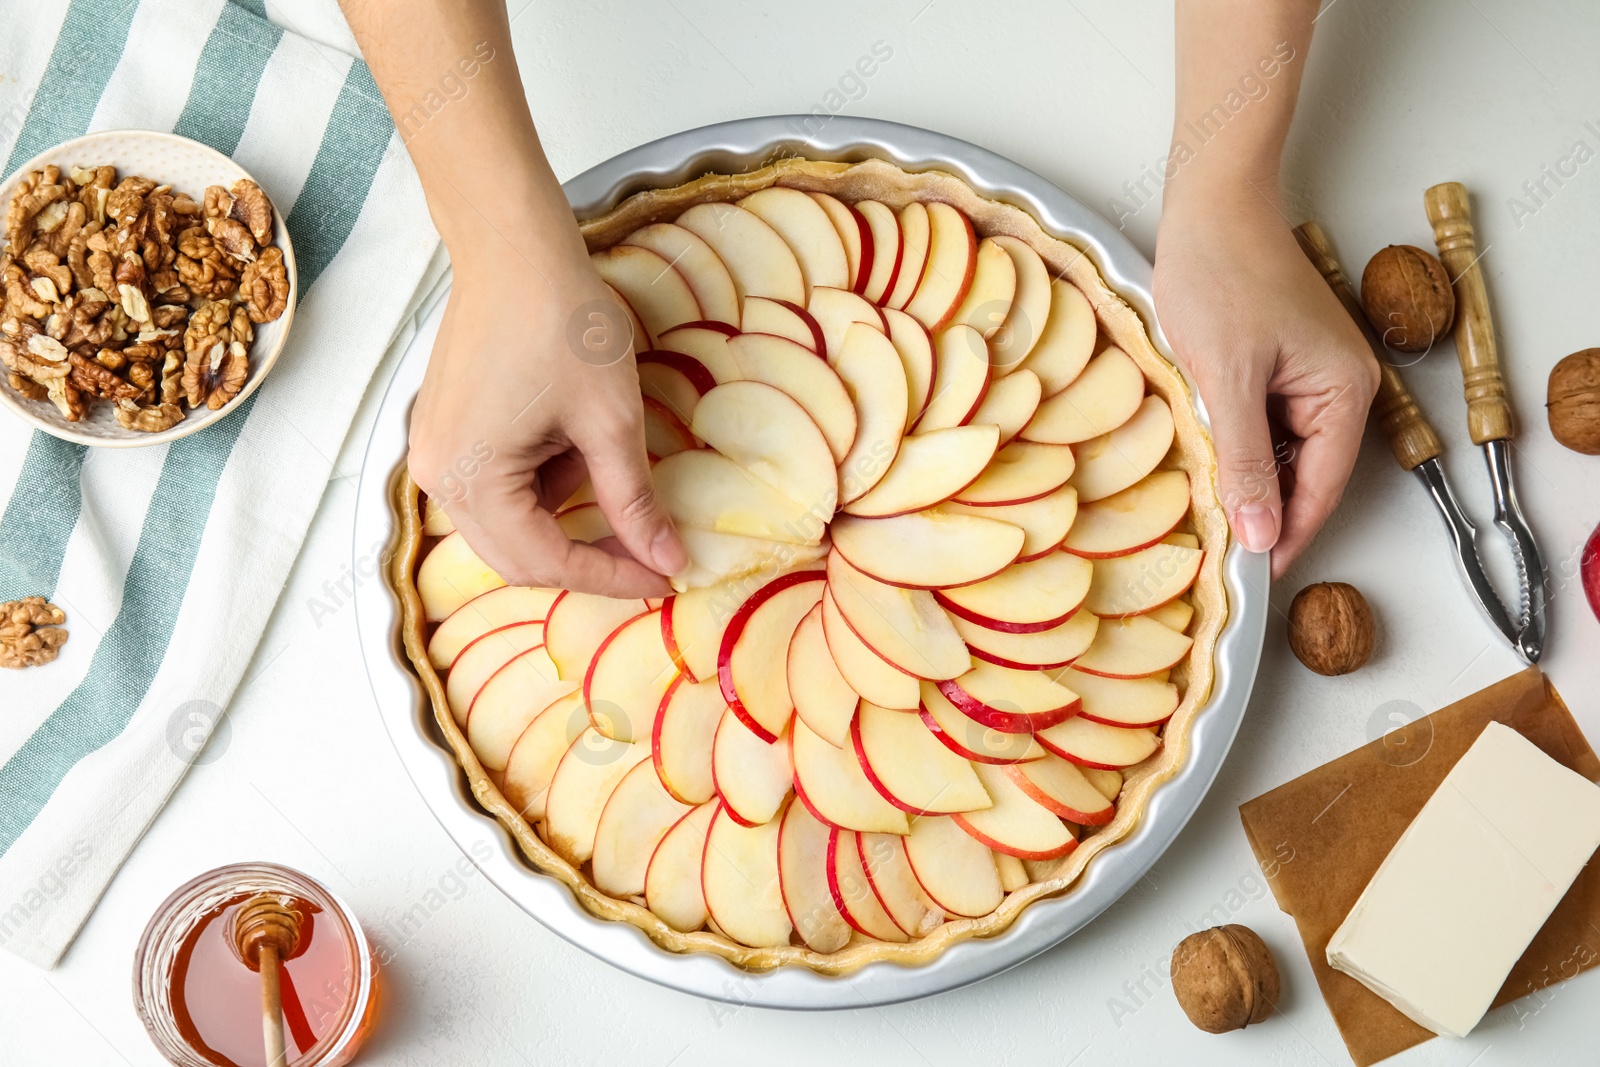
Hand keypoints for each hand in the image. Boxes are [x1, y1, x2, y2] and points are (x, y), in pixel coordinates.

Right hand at [407, 238, 684, 597]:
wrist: (514, 247)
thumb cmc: (561, 321)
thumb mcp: (611, 420)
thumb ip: (634, 501)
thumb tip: (667, 559)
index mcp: (472, 481)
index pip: (547, 563)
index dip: (612, 577)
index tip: (665, 579)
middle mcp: (439, 478)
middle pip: (518, 557)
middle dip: (588, 557)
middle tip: (651, 553)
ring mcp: (437, 453)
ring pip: (509, 523)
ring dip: (566, 514)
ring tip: (610, 468)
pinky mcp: (447, 431)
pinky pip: (497, 487)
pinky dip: (543, 484)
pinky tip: (576, 445)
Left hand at [1154, 184, 1377, 578]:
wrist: (1209, 201)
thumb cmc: (1220, 275)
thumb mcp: (1227, 378)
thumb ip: (1246, 459)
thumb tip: (1259, 532)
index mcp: (1343, 393)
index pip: (1320, 491)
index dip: (1282, 537)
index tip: (1244, 577)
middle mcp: (1339, 387)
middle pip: (1303, 475)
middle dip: (1260, 510)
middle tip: (1210, 550)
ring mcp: (1309, 374)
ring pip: (1278, 451)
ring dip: (1243, 477)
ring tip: (1198, 509)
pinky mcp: (1278, 362)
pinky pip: (1261, 421)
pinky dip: (1234, 443)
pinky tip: (1200, 457)